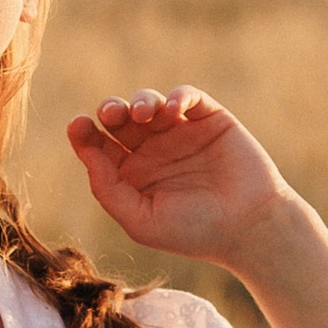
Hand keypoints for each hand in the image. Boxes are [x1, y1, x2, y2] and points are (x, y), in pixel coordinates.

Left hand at [67, 87, 293, 274]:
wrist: (249, 226)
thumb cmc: (194, 231)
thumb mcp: (141, 219)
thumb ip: (109, 189)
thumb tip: (87, 152)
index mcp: (133, 175)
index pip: (100, 148)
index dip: (85, 134)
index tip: (79, 126)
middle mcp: (153, 151)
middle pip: (121, 119)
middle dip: (110, 110)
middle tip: (110, 114)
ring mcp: (181, 132)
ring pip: (150, 102)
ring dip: (142, 101)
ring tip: (144, 114)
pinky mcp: (210, 118)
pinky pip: (188, 96)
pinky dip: (178, 96)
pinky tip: (173, 110)